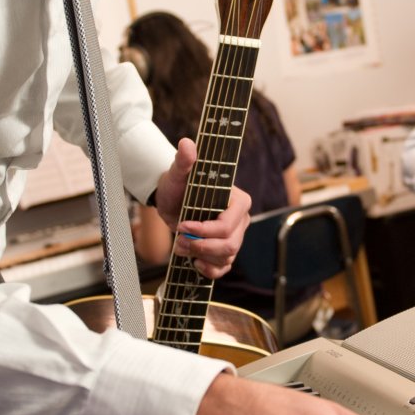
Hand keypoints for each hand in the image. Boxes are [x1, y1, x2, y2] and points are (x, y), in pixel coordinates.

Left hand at [154, 138, 252, 279]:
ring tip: (181, 245)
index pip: (227, 225)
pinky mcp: (226, 251)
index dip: (204, 230)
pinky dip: (209, 270)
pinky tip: (194, 262)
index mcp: (238, 200)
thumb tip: (187, 144)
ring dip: (200, 256)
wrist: (173, 201)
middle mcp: (242, 219)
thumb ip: (184, 161)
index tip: (182, 225)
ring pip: (226, 257)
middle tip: (180, 239)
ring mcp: (236, 236)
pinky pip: (224, 268)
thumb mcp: (178, 174)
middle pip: (229, 245)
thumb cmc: (179, 185)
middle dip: (201, 246)